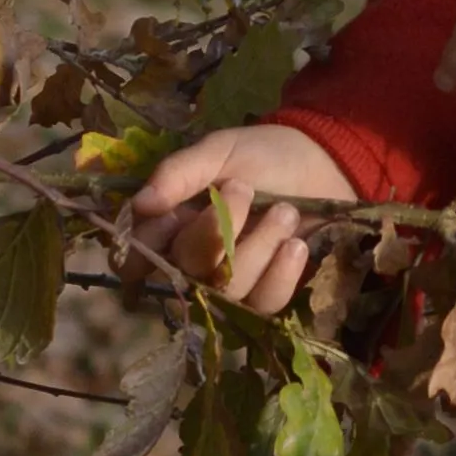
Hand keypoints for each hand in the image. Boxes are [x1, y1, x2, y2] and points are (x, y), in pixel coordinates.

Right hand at [127, 120, 354, 316]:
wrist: (322, 163)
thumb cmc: (262, 155)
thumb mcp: (218, 152)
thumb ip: (178, 174)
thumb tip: (141, 204)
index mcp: (170, 225)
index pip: (132, 258)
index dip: (142, 249)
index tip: (170, 218)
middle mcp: (193, 260)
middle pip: (186, 270)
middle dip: (218, 228)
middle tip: (244, 188)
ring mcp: (231, 281)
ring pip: (227, 289)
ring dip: (259, 244)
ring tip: (285, 210)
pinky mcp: (266, 294)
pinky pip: (263, 304)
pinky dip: (281, 274)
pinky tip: (295, 245)